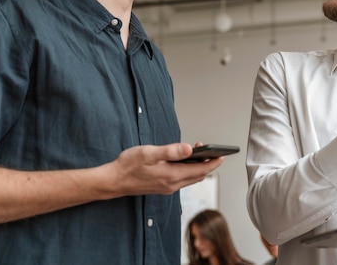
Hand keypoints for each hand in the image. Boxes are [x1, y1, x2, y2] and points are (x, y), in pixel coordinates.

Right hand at [108, 143, 223, 196]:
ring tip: (199, 152)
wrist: (114, 181)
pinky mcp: (163, 187)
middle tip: (211, 149)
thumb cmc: (128, 165)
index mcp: (172, 175)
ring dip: (199, 167)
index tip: (222, 154)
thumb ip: (170, 151)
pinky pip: (182, 180)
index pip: (201, 170)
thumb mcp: (149, 153)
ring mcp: (168, 187)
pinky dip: (189, 170)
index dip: (214, 162)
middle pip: (199, 175)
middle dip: (208, 163)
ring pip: (191, 178)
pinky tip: (184, 161)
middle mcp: (172, 184)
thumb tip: (189, 148)